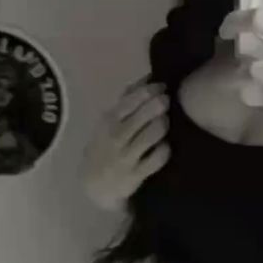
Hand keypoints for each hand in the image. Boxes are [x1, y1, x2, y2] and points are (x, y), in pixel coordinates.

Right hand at [81, 79, 169, 210]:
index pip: (130, 100)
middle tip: (167, 102)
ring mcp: (126, 156)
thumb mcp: (108, 123)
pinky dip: (164, 150)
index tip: (162, 87)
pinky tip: (165, 146)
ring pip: (151, 135)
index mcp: (108, 121)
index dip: (148, 91)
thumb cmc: (106, 146)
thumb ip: (126, 101)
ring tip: (166, 123)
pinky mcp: (136, 174)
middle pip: (143, 116)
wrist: (95, 185)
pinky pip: (156, 159)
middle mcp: (116, 137)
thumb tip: (148, 78)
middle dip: (158, 105)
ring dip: (162, 125)